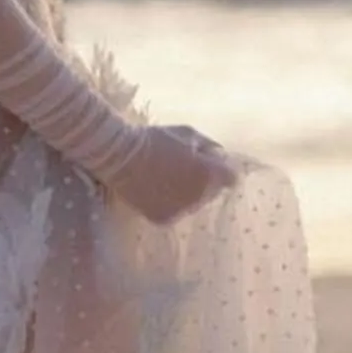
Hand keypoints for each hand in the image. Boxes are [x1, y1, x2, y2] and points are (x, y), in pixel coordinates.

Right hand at [110, 123, 239, 226]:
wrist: (120, 156)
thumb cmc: (156, 139)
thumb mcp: (188, 133)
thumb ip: (210, 147)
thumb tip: (220, 157)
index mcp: (209, 173)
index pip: (232, 178)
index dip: (223, 169)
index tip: (211, 164)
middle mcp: (200, 196)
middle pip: (213, 192)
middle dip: (205, 181)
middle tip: (184, 168)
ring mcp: (182, 210)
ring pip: (194, 204)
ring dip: (188, 194)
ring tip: (167, 179)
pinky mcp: (165, 219)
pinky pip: (176, 211)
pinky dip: (170, 203)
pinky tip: (157, 190)